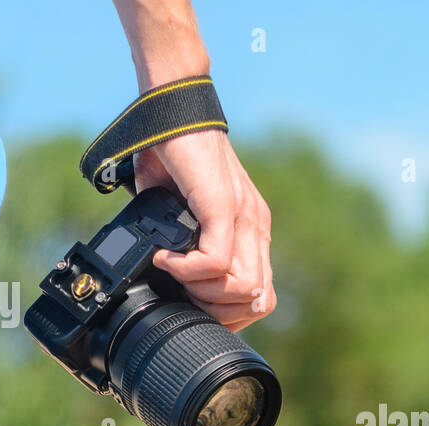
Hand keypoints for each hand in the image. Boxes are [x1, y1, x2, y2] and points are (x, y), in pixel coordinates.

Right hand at [133, 131, 274, 331]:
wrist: (172, 109)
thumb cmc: (172, 157)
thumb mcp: (185, 213)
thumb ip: (189, 244)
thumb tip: (166, 278)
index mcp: (252, 232)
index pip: (263, 297)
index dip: (230, 313)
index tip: (195, 304)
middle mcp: (255, 227)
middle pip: (259, 301)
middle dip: (217, 310)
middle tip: (183, 292)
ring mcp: (244, 217)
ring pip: (243, 288)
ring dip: (201, 291)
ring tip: (172, 270)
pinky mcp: (224, 206)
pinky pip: (217, 263)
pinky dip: (187, 270)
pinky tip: (165, 257)